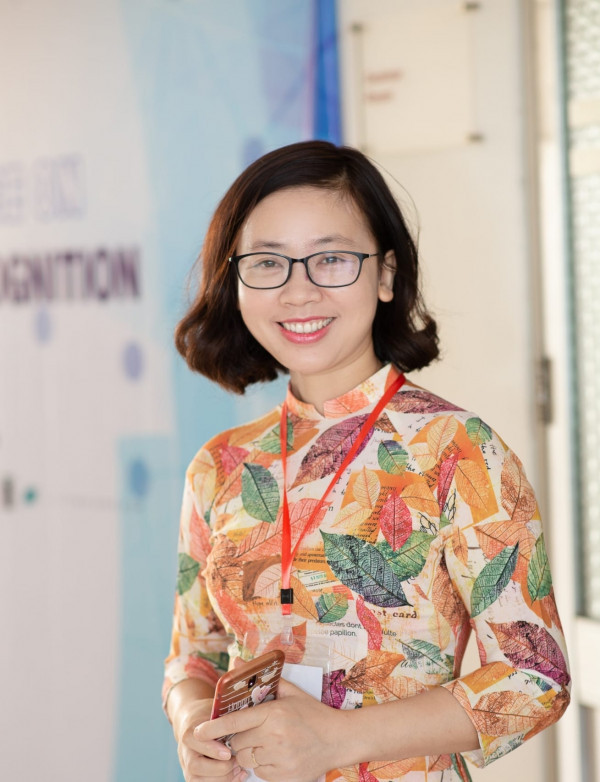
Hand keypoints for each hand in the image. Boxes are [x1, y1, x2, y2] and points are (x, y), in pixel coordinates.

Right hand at [174, 697, 247, 781]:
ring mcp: (187, 767)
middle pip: (195, 767)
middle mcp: (185, 752)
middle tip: (236, 762)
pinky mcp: (194, 777)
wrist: (195, 726)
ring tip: (238, 769)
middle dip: (219, 768)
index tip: (228, 753)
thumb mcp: (214, 712)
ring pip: (199, 780)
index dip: (212, 749)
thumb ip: (225, 718)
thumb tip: (245, 712)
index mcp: (189, 733)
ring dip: (222, 779)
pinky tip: (238, 776)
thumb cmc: (209, 718)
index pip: (196, 742)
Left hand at [195, 679, 350, 781]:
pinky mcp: (284, 777)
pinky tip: (276, 755)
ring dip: (249, 752)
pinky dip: (262, 765)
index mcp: (274, 713)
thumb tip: (236, 663)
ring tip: (266, 742)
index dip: (214, 727)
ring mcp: (280, 760)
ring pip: (246, 759)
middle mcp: (275, 738)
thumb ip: (262, 679)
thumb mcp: (291, 692)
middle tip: (253, 731)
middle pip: (237, 743)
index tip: (197, 731)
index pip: (236, 722)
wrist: (339, 739)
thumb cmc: (313, 713)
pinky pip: (259, 773)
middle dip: (239, 738)